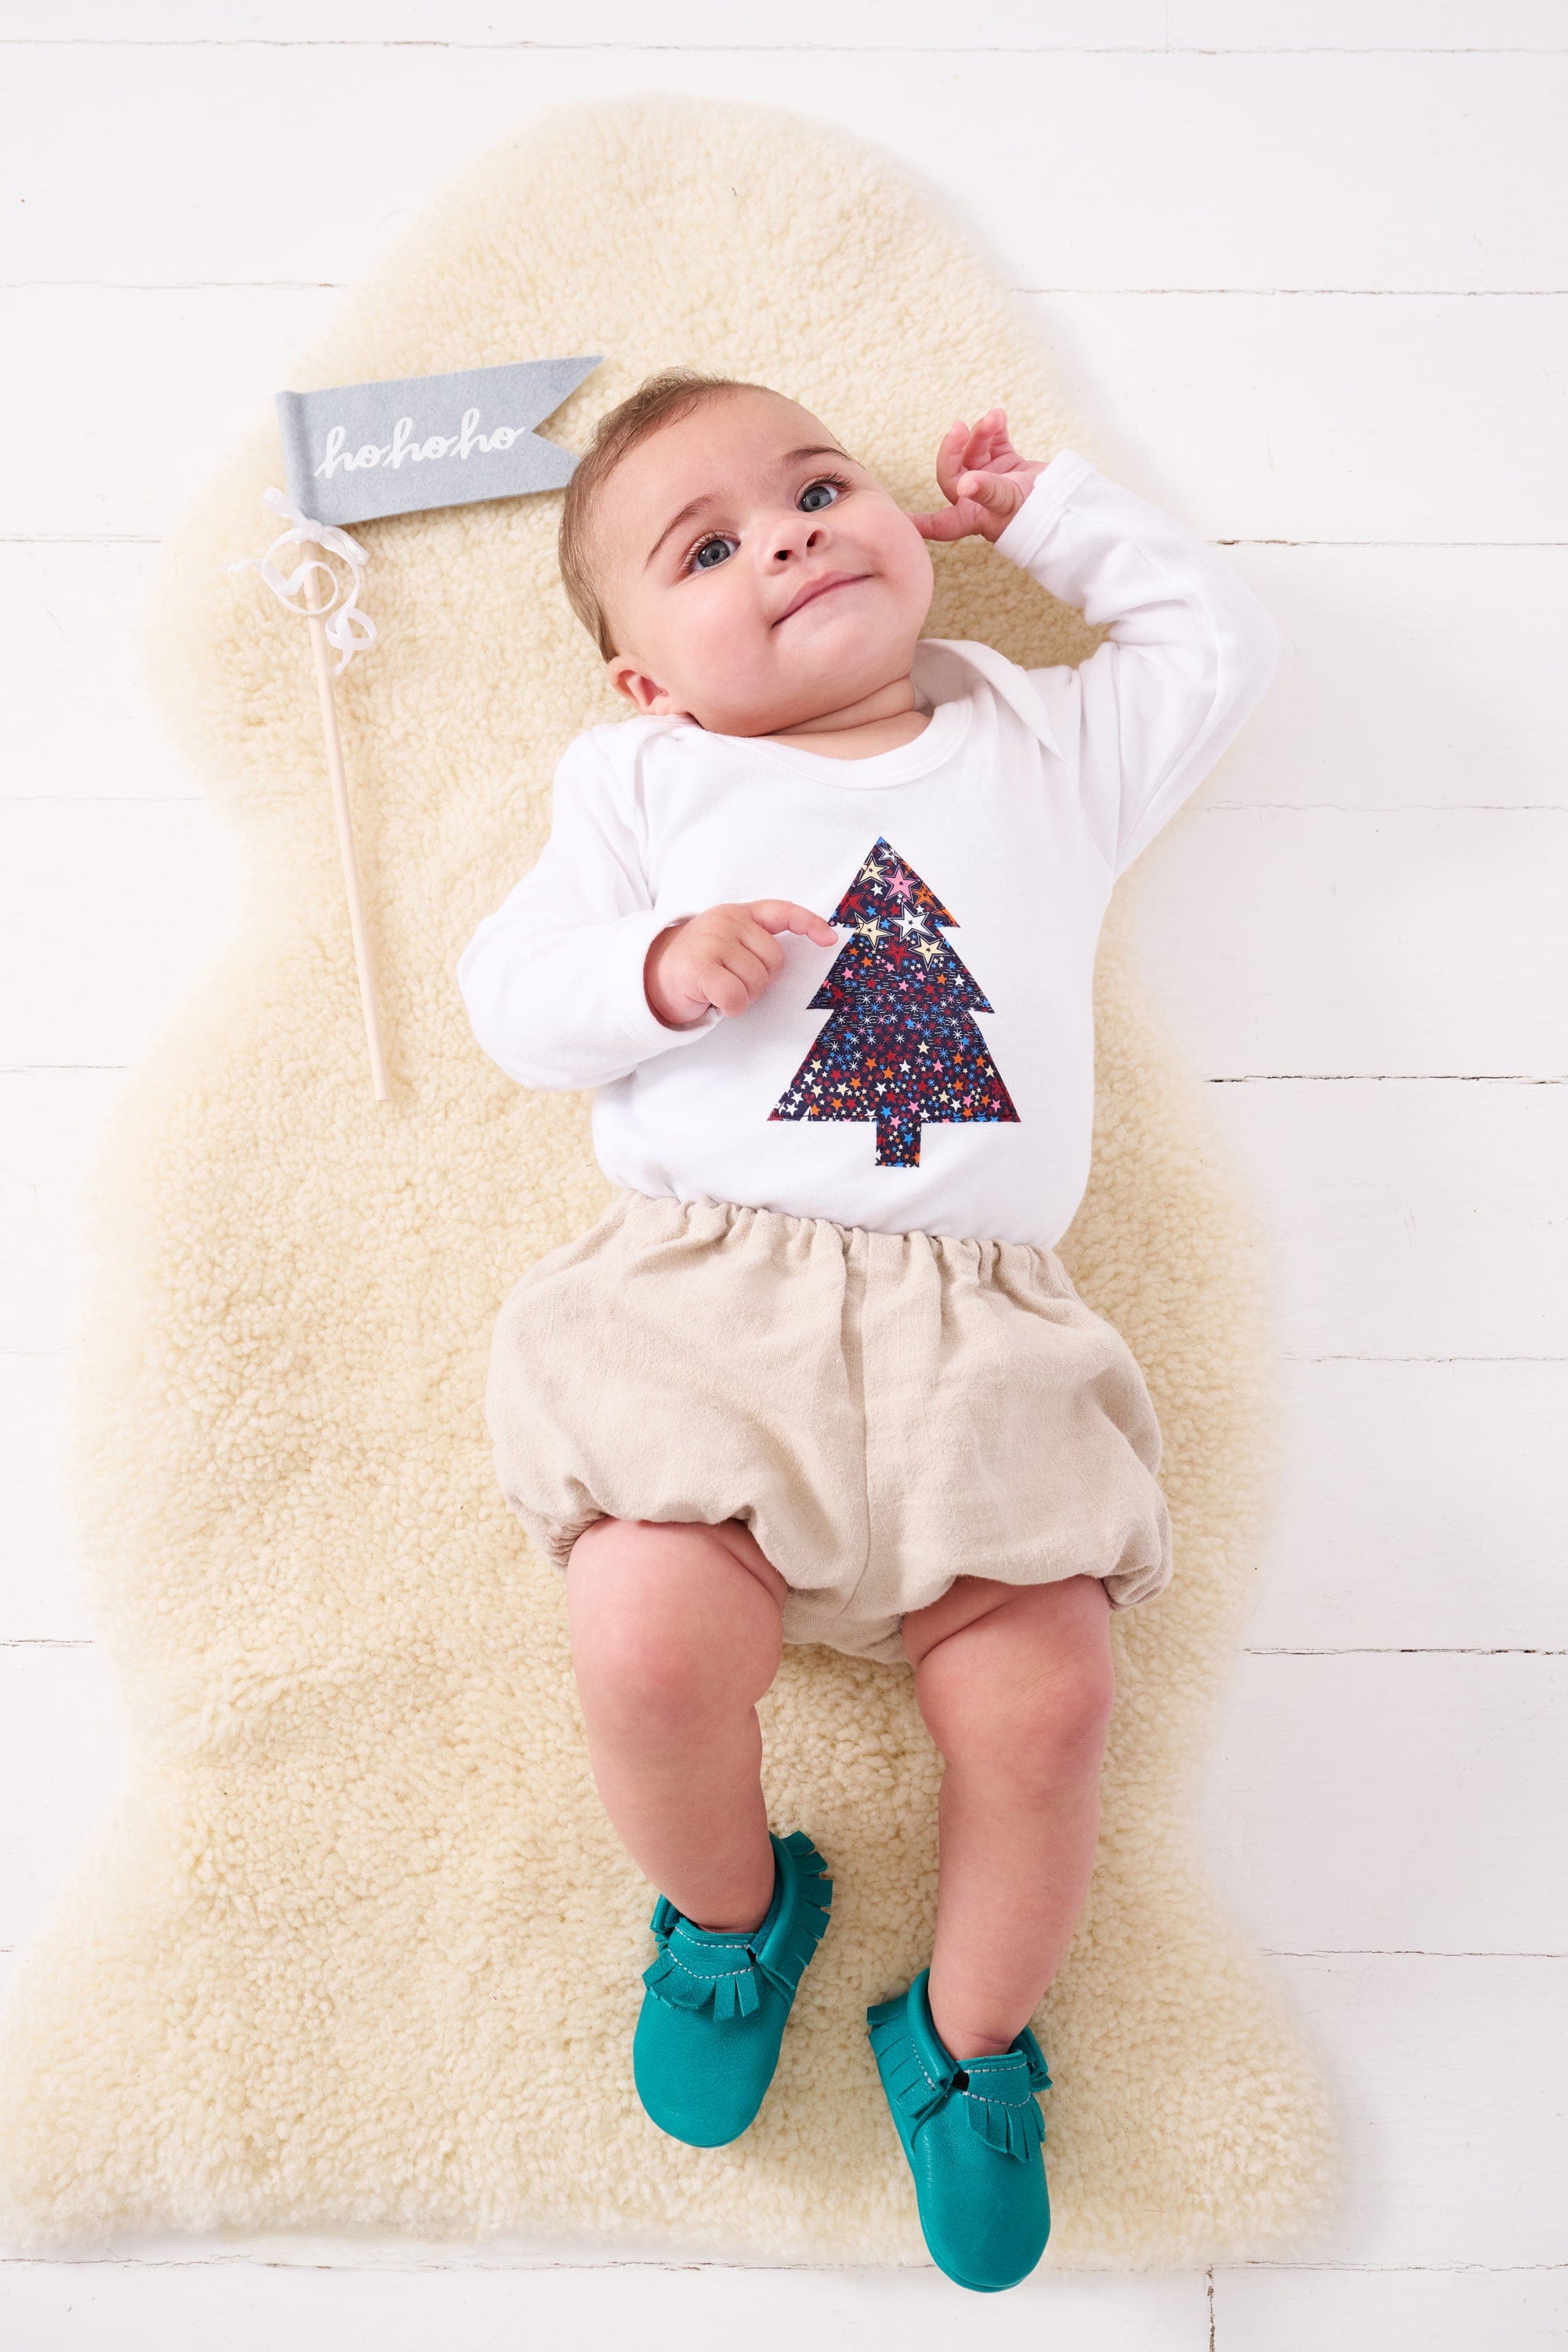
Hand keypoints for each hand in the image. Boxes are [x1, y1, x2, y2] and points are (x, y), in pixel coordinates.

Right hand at [644, 899, 838, 1027]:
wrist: (650, 976)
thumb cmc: (699, 964)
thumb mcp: (727, 941)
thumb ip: (755, 941)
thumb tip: (796, 953)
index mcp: (738, 913)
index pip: (781, 911)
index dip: (808, 923)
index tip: (829, 938)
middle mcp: (726, 921)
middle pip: (774, 960)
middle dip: (761, 980)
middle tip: (734, 981)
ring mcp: (712, 942)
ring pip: (756, 982)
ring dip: (744, 996)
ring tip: (721, 989)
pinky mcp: (700, 968)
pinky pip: (736, 997)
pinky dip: (731, 1008)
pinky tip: (715, 1002)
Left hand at [908, 407, 1045, 543]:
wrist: (1069, 503)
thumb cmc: (1038, 514)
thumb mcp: (1010, 504)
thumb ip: (987, 492)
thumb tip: (964, 485)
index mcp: (971, 516)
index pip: (938, 523)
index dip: (919, 522)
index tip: (898, 519)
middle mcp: (977, 499)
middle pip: (953, 472)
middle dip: (954, 449)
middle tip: (960, 428)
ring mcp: (992, 479)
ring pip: (973, 452)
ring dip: (980, 433)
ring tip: (993, 419)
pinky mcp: (1008, 463)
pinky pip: (994, 441)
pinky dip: (994, 428)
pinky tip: (999, 415)